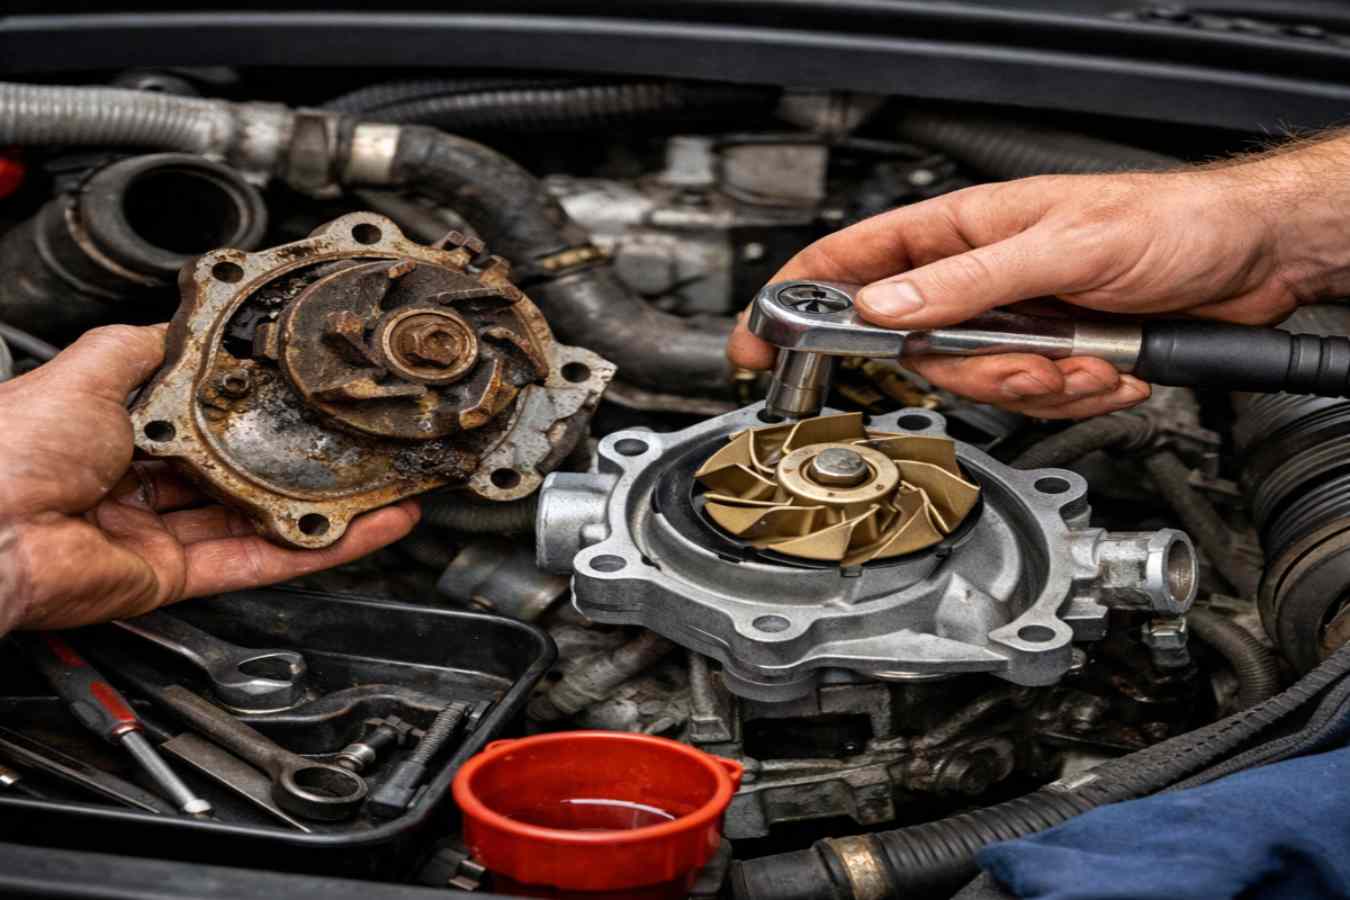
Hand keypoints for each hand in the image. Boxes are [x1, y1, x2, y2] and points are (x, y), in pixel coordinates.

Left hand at [0, 324, 418, 632]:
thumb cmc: (11, 451)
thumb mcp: (88, 368)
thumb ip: (146, 346)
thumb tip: (189, 321)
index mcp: (115, 430)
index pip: (201, 416)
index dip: (255, 406)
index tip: (304, 393)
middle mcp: (138, 482)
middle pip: (237, 470)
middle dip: (297, 457)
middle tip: (355, 440)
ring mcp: (157, 533)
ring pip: (258, 519)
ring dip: (324, 504)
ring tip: (382, 486)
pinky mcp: (175, 577)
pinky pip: (258, 560)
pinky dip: (316, 547)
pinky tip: (364, 527)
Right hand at [730, 140, 1349, 417]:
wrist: (1250, 259)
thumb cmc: (1165, 222)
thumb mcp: (1056, 247)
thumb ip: (962, 284)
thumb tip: (881, 308)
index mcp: (961, 232)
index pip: (854, 261)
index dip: (798, 298)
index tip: (757, 338)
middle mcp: (978, 279)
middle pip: (920, 348)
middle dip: (977, 368)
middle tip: (1028, 358)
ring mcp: (1013, 321)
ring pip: (978, 384)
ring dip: (1038, 384)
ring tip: (1088, 355)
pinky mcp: (1051, 358)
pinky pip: (1029, 403)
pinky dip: (1075, 396)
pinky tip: (1108, 364)